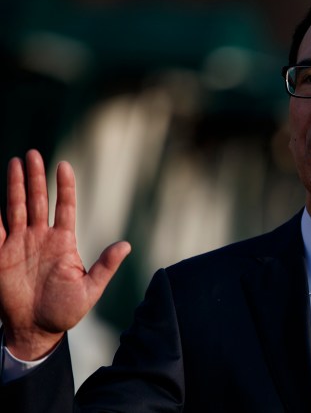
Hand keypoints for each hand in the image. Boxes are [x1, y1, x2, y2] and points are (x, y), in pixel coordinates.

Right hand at [0, 150, 129, 359]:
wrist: (37, 330)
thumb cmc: (66, 310)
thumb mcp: (91, 289)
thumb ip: (106, 266)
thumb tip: (126, 245)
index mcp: (63, 242)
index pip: (65, 207)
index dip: (64, 186)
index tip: (63, 165)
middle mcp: (41, 237)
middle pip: (38, 200)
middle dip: (35, 178)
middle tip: (33, 153)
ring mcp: (20, 244)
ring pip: (16, 207)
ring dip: (15, 186)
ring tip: (15, 162)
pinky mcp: (2, 255)